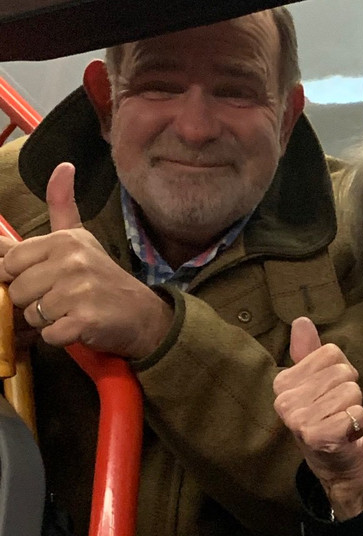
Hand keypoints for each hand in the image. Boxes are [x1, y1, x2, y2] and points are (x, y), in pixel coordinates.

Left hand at [0, 162, 173, 357]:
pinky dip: (61, 337)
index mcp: (64, 240)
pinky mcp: (86, 320)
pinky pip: (49, 335)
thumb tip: (63, 166)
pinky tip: (80, 327)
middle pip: (17, 290)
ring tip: (73, 313)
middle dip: (33, 302)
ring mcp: (80, 291)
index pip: (11, 262)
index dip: (23, 277)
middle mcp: (72, 261)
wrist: (145, 316)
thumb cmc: (105, 280)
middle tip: (63, 300)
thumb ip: (61, 206)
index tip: (47, 281)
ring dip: (48, 321)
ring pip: (32, 315)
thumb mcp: (82, 239)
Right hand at [274, 317, 362, 518]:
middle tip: (337, 410)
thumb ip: (309, 352)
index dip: (340, 371)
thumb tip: (301, 321)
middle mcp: (285, 401)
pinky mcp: (319, 437)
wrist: (336, 463)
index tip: (330, 392)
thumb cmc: (327, 418)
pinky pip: (356, 414)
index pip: (331, 353)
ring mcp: (300, 421)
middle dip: (350, 390)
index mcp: (283, 383)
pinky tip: (347, 434)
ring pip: (351, 392)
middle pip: (343, 372)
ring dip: (354, 408)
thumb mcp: (316, 382)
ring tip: (341, 421)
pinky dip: (360, 424)